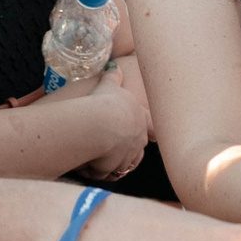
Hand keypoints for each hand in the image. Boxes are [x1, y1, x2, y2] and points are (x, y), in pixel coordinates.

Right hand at [76, 60, 148, 180]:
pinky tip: (88, 167)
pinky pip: (108, 173)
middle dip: (125, 151)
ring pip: (123, 164)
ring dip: (110, 163)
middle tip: (110, 150)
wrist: (99, 124)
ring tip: (95, 160)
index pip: (151, 127)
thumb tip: (114, 67)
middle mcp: (139, 137)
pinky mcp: (117, 166)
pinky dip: (99, 171)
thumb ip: (112, 78)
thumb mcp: (108, 87)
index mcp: (140, 117)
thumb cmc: (104, 102)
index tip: (150, 137)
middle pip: (137, 149)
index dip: (150, 132)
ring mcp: (130, 153)